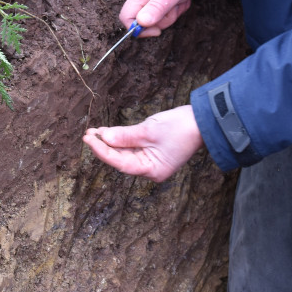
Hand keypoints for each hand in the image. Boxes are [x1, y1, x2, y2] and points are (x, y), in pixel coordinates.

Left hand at [83, 105, 203, 181]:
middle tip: (88, 134)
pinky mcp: (155, 151)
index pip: (120, 163)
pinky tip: (108, 132)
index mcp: (152, 170)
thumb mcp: (148, 131)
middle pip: (121, 159)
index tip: (88, 140)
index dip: (102, 151)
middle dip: (104, 146)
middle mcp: (151, 169)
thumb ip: (124, 136)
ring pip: (126, 152)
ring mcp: (153, 160)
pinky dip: (122, 139)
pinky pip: (134, 147)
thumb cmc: (180, 128)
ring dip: (111, 142)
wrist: (204, 121)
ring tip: (94, 132)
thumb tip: (103, 138)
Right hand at [119, 0, 205, 35]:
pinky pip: (166, 12)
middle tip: (176, 6)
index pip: (126, 17)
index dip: (139, 29)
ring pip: (158, 18)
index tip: (157, 30)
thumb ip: (158, 7)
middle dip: (164, 20)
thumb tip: (141, 24)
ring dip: (173, 13)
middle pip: (145, 22)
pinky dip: (176, 9)